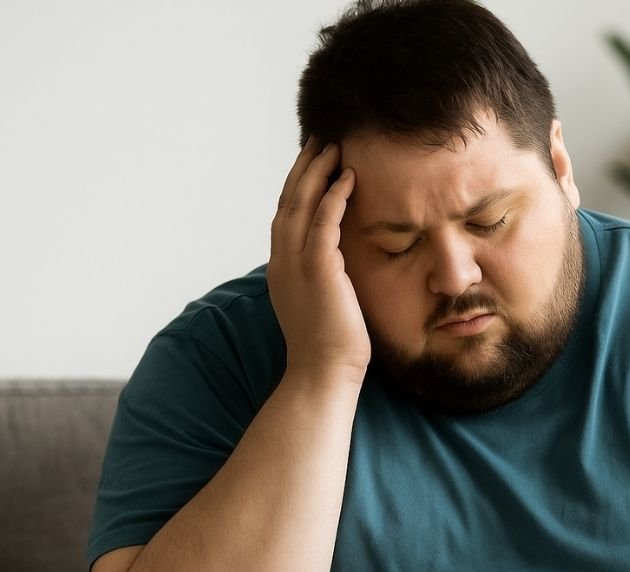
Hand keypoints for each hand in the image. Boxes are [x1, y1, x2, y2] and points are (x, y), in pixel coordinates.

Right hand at [268, 139, 370, 384]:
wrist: (323, 374)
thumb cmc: (329, 347)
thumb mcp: (320, 303)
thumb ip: (321, 277)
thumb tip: (337, 265)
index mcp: (281, 268)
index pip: (286, 214)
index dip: (297, 184)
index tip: (313, 161)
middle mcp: (282, 261)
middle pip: (288, 201)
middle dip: (304, 168)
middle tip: (321, 140)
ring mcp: (296, 265)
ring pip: (301, 205)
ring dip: (317, 172)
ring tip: (334, 147)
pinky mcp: (319, 270)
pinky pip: (324, 223)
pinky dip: (333, 197)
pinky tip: (348, 178)